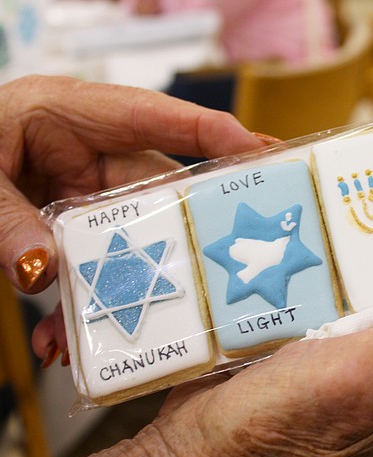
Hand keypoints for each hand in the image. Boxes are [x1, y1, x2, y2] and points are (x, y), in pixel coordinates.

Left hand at [0, 76, 266, 361]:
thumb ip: (3, 222)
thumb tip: (42, 272)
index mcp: (68, 112)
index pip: (154, 117)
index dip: (214, 134)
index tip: (263, 154)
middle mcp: (89, 154)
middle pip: (157, 193)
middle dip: (179, 239)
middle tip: (214, 270)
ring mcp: (82, 194)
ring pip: (130, 243)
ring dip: (126, 289)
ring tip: (127, 326)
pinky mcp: (69, 230)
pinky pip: (91, 270)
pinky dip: (77, 310)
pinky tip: (62, 344)